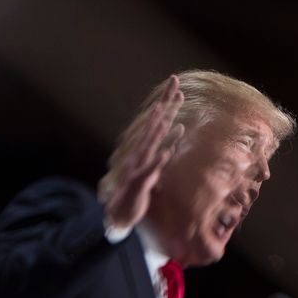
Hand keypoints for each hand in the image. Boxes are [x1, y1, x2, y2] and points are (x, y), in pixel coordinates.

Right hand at [104, 75, 184, 228]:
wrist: (120, 214)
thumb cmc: (137, 191)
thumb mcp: (153, 171)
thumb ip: (162, 155)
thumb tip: (173, 142)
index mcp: (147, 149)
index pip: (159, 122)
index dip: (168, 103)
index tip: (176, 85)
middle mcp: (141, 153)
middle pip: (155, 125)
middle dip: (165, 104)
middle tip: (174, 84)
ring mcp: (138, 165)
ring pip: (148, 143)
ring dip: (156, 127)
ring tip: (163, 111)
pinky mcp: (139, 182)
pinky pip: (149, 170)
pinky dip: (157, 161)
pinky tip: (166, 152)